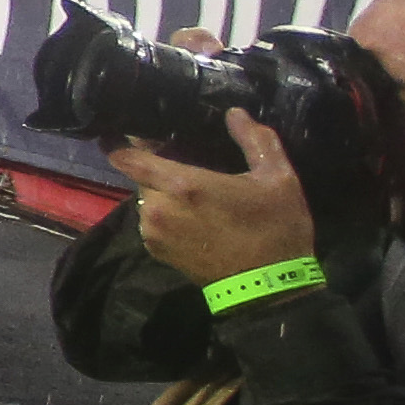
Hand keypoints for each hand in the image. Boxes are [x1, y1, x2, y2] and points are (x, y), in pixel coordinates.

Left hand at [116, 110, 318, 286]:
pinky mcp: (158, 253)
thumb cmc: (275, 229)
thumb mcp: (278, 179)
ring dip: (163, 195)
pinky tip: (194, 217)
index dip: (126, 142)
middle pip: (141, 176)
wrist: (269, 290)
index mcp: (181, 184)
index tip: (134, 133)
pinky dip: (166, 216)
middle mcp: (158, 208)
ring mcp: (154, 234)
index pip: (128, 156)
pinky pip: (153, 224)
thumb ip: (255, 140)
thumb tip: (235, 113)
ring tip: (194, 194)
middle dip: (158, 169)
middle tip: (185, 164)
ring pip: (148, 201)